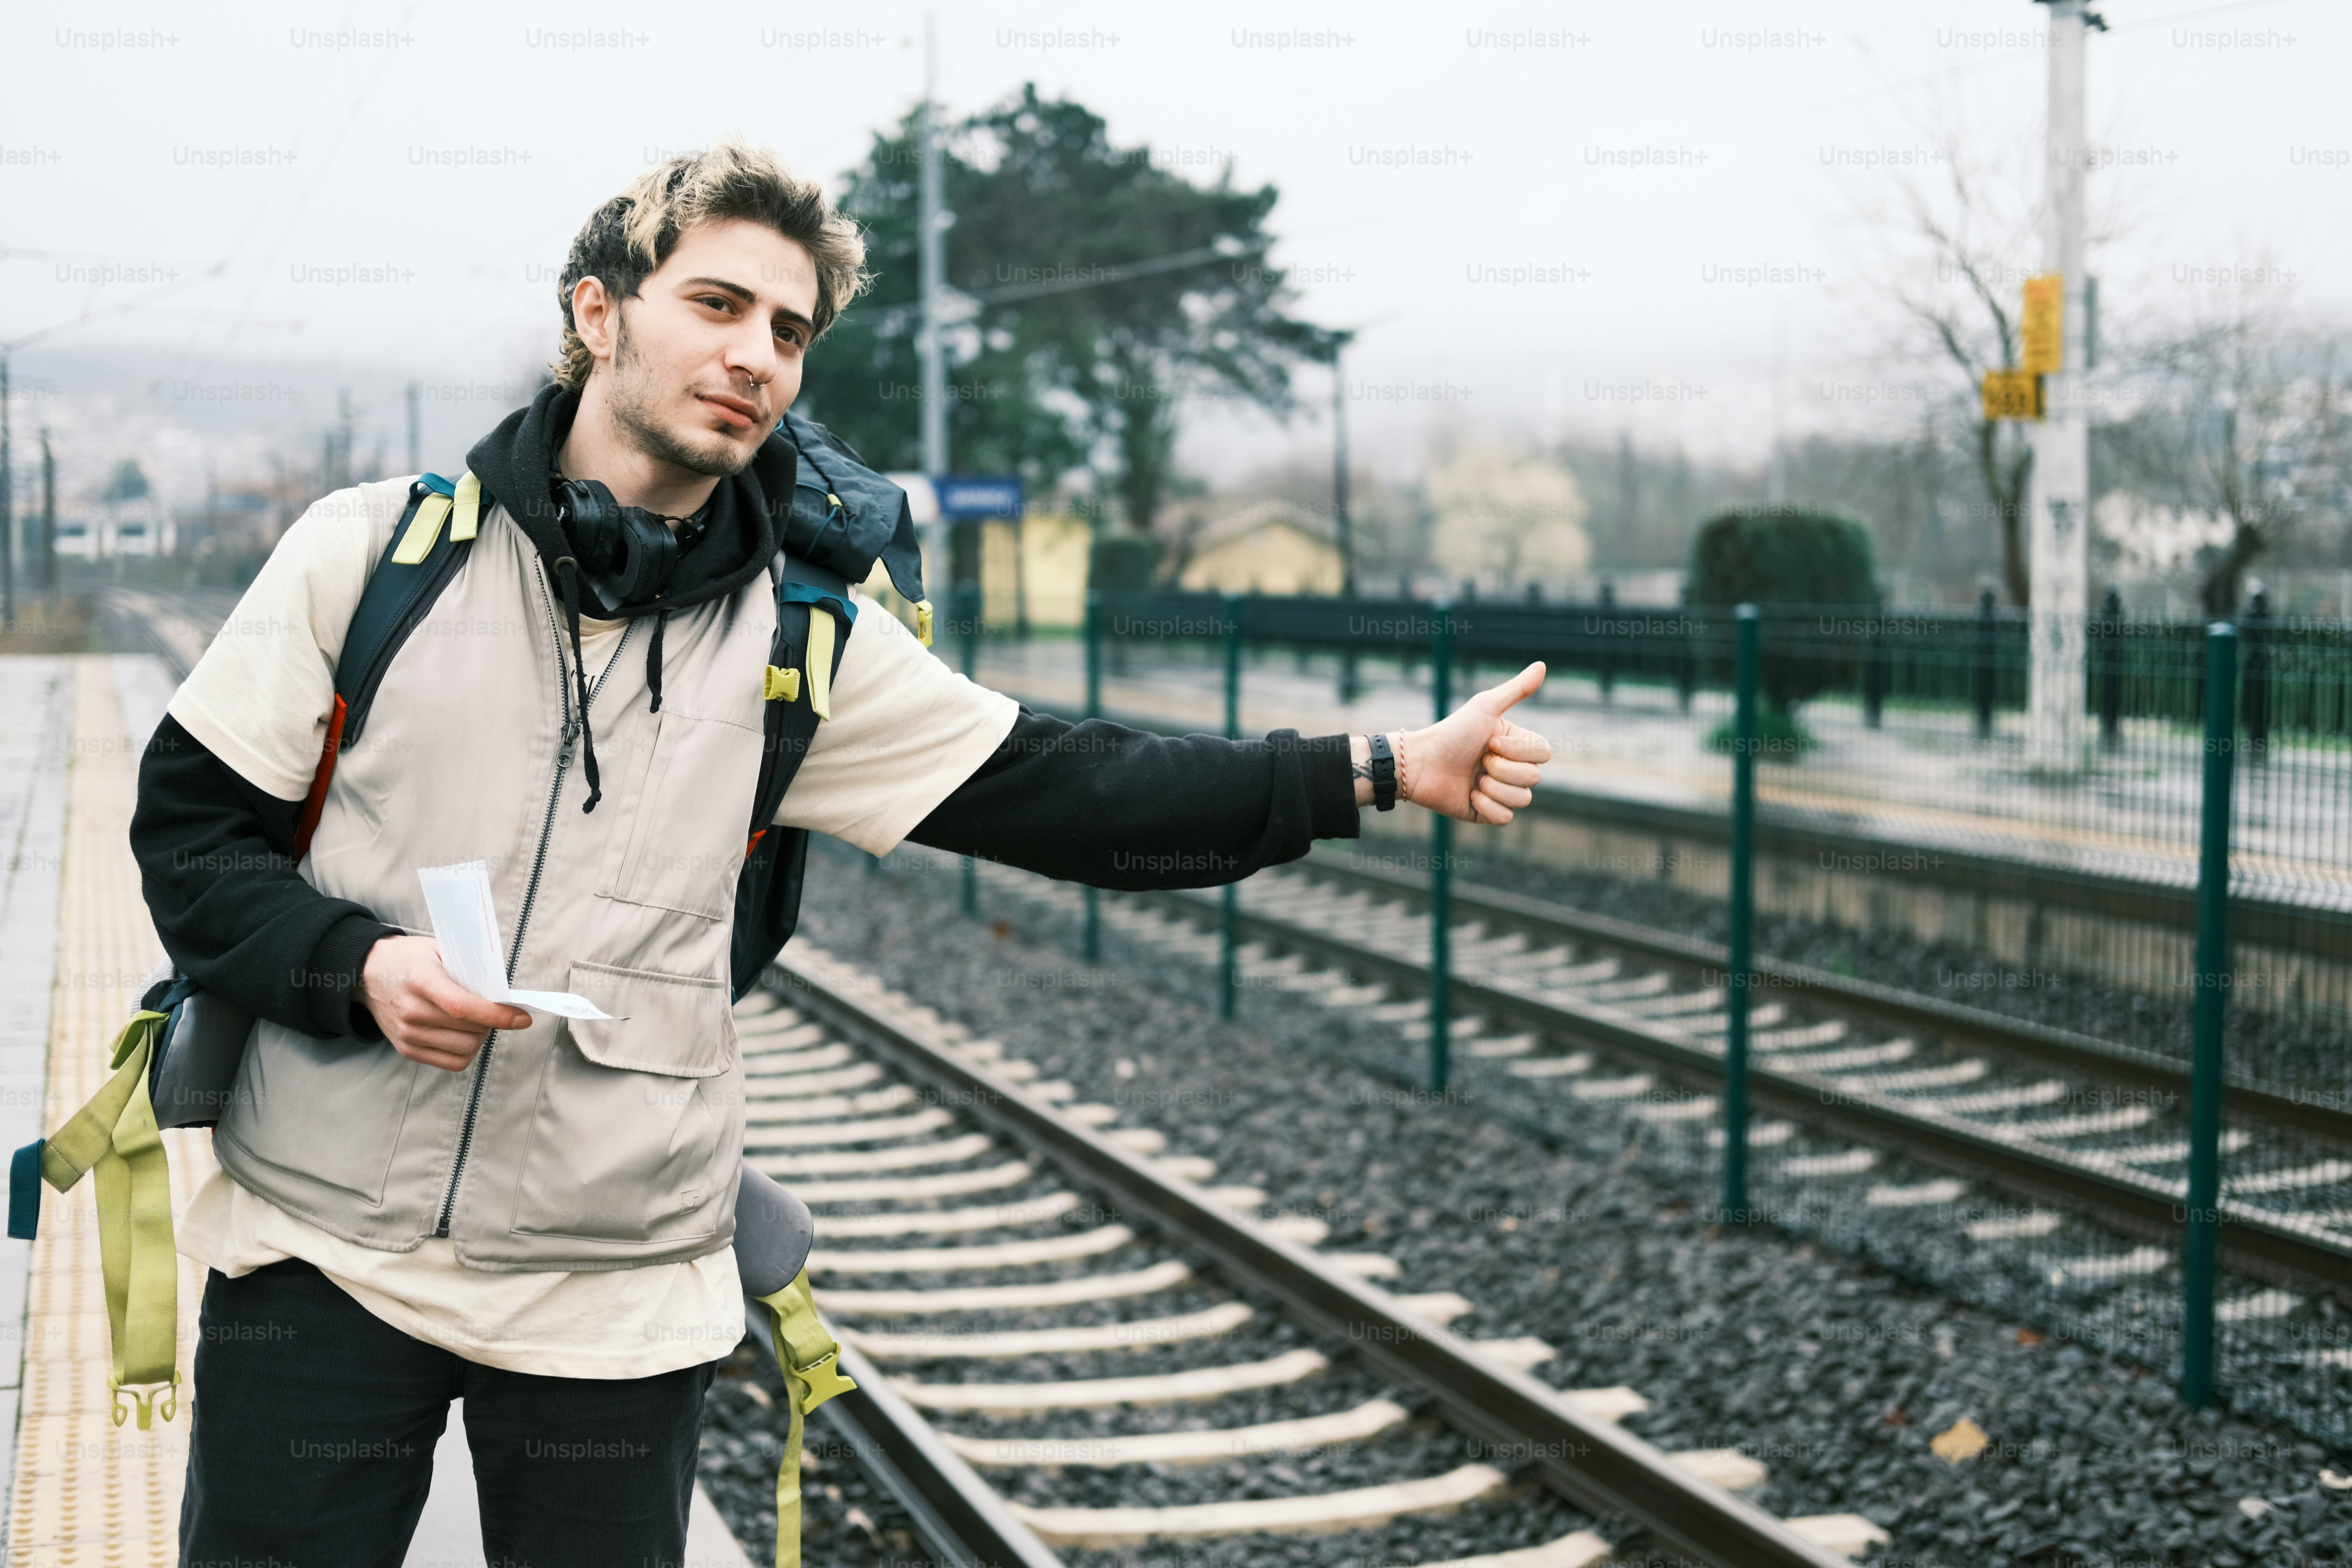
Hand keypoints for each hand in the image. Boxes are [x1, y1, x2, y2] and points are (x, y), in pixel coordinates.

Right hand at [359, 935, 532, 1072]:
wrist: (367, 973)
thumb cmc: (409, 959)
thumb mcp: (439, 950)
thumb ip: (469, 969)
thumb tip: (504, 993)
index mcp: (422, 981)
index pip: (463, 1007)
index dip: (497, 1015)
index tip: (522, 1018)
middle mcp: (412, 1012)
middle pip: (469, 1032)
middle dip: (492, 1023)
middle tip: (492, 1009)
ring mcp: (407, 1034)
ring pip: (465, 1050)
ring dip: (480, 1038)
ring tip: (476, 1021)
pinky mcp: (407, 1050)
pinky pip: (451, 1062)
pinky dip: (466, 1051)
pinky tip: (464, 1034)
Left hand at [1402, 661, 1553, 823]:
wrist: (1421, 763)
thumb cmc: (1452, 732)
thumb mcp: (1485, 707)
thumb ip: (1516, 689)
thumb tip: (1543, 664)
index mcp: (1517, 745)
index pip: (1544, 754)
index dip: (1519, 751)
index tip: (1491, 741)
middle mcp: (1513, 769)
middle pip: (1534, 778)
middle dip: (1502, 769)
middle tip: (1478, 760)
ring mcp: (1501, 792)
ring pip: (1523, 799)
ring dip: (1494, 788)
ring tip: (1473, 779)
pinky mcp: (1487, 813)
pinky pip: (1506, 818)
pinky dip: (1487, 807)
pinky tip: (1469, 795)